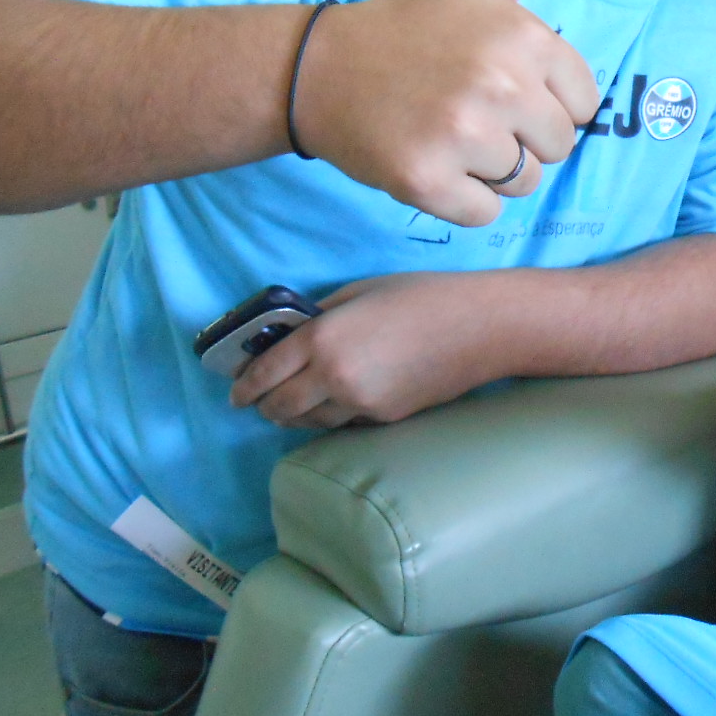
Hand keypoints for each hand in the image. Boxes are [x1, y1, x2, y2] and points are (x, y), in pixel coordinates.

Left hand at [228, 272, 508, 428]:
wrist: (479, 328)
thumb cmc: (421, 297)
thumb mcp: (361, 292)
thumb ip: (320, 315)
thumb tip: (292, 333)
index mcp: (322, 339)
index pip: (262, 373)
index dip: (242, 386)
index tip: (235, 391)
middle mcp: (333, 378)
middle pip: (277, 408)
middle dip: (263, 405)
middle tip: (260, 398)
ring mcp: (359, 404)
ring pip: (307, 422)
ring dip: (294, 414)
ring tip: (296, 401)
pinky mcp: (383, 420)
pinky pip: (341, 423)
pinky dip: (330, 415)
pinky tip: (336, 401)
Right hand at [291, 0, 602, 225]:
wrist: (321, 68)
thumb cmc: (412, 22)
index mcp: (525, 39)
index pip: (584, 103)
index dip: (548, 99)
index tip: (504, 84)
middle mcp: (500, 85)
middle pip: (559, 146)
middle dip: (524, 136)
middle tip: (472, 110)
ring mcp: (462, 137)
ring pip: (525, 183)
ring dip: (495, 170)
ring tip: (451, 134)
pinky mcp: (427, 182)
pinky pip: (486, 213)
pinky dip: (463, 199)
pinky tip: (434, 161)